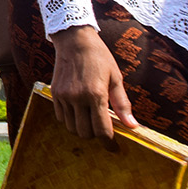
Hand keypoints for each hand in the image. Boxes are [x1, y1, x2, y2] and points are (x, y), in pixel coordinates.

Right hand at [49, 25, 137, 141]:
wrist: (74, 40)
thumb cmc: (99, 57)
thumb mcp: (116, 78)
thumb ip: (122, 104)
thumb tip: (132, 126)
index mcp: (96, 94)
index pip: (102, 130)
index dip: (109, 143)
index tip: (114, 148)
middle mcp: (77, 97)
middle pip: (85, 133)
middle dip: (95, 136)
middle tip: (103, 130)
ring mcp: (63, 96)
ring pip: (71, 127)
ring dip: (82, 129)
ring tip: (90, 120)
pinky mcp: (54, 93)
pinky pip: (60, 117)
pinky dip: (70, 120)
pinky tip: (78, 112)